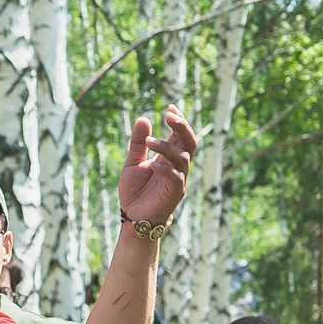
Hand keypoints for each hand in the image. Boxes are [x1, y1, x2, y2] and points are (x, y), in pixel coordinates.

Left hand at [115, 105, 197, 230]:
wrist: (133, 217)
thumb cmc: (135, 191)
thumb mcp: (132, 163)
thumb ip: (137, 144)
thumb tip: (143, 118)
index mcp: (170, 157)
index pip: (180, 134)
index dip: (179, 120)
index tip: (170, 106)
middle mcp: (178, 166)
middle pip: (190, 141)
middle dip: (182, 126)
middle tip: (169, 115)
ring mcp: (179, 179)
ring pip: (183, 157)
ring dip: (166, 147)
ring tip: (148, 141)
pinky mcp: (175, 193)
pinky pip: (176, 177)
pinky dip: (166, 169)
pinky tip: (153, 164)